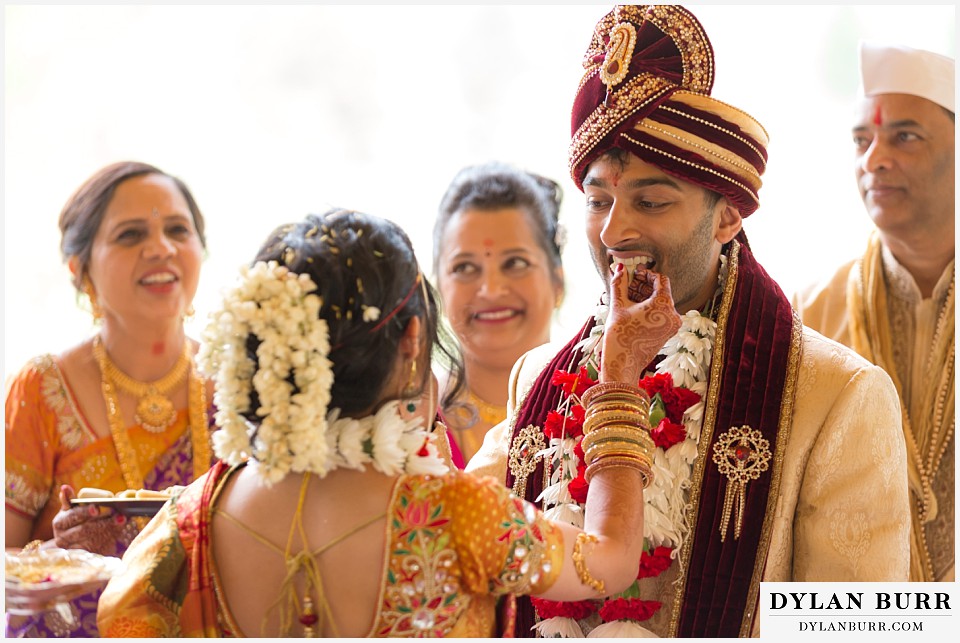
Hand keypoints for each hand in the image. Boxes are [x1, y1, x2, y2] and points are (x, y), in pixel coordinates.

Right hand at [51, 485, 132, 555]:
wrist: (70, 544)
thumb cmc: (73, 520)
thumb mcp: (69, 510)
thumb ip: (69, 500)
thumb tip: (65, 488)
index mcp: (60, 523)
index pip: (72, 516)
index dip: (84, 512)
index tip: (96, 507)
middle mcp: (64, 538)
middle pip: (85, 530)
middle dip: (103, 521)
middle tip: (119, 514)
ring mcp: (75, 549)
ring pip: (95, 540)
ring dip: (111, 529)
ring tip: (123, 519)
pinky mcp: (87, 556)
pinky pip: (101, 548)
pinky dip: (112, 538)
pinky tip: (121, 529)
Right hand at [601, 265, 680, 383]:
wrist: (623, 363)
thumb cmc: (620, 334)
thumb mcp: (618, 305)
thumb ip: (619, 284)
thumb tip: (619, 267)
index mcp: (663, 304)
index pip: (661, 279)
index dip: (647, 273)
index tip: (635, 273)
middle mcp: (673, 314)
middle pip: (661, 291)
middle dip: (645, 285)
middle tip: (628, 283)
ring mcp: (672, 325)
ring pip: (661, 303)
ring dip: (646, 297)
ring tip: (628, 297)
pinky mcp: (669, 332)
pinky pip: (662, 314)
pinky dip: (650, 308)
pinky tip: (634, 309)